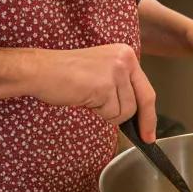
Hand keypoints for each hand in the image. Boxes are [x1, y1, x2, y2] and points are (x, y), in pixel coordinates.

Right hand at [33, 44, 157, 141]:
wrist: (41, 70)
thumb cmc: (65, 73)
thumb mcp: (102, 72)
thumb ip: (121, 85)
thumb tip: (136, 113)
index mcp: (126, 54)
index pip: (146, 88)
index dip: (150, 113)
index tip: (151, 132)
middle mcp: (125, 60)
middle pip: (142, 101)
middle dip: (142, 122)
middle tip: (144, 137)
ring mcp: (116, 72)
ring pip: (126, 111)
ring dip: (108, 113)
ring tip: (90, 99)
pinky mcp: (105, 86)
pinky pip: (110, 113)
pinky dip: (98, 113)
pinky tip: (85, 98)